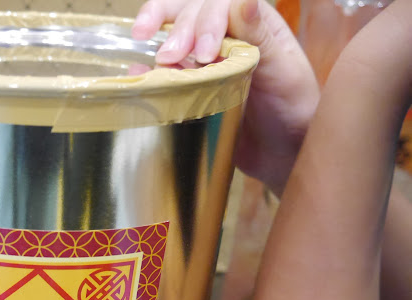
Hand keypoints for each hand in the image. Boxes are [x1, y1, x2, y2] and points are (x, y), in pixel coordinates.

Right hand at [132, 0, 318, 192]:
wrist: (282, 153)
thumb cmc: (293, 110)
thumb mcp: (284, 72)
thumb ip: (262, 37)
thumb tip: (244, 0)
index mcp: (252, 22)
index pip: (220, 4)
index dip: (205, 21)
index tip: (203, 53)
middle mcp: (226, 34)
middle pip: (191, 12)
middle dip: (178, 30)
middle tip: (168, 57)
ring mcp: (204, 59)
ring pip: (173, 32)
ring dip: (160, 39)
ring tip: (157, 62)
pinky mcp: (188, 85)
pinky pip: (163, 70)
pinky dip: (147, 69)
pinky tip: (138, 74)